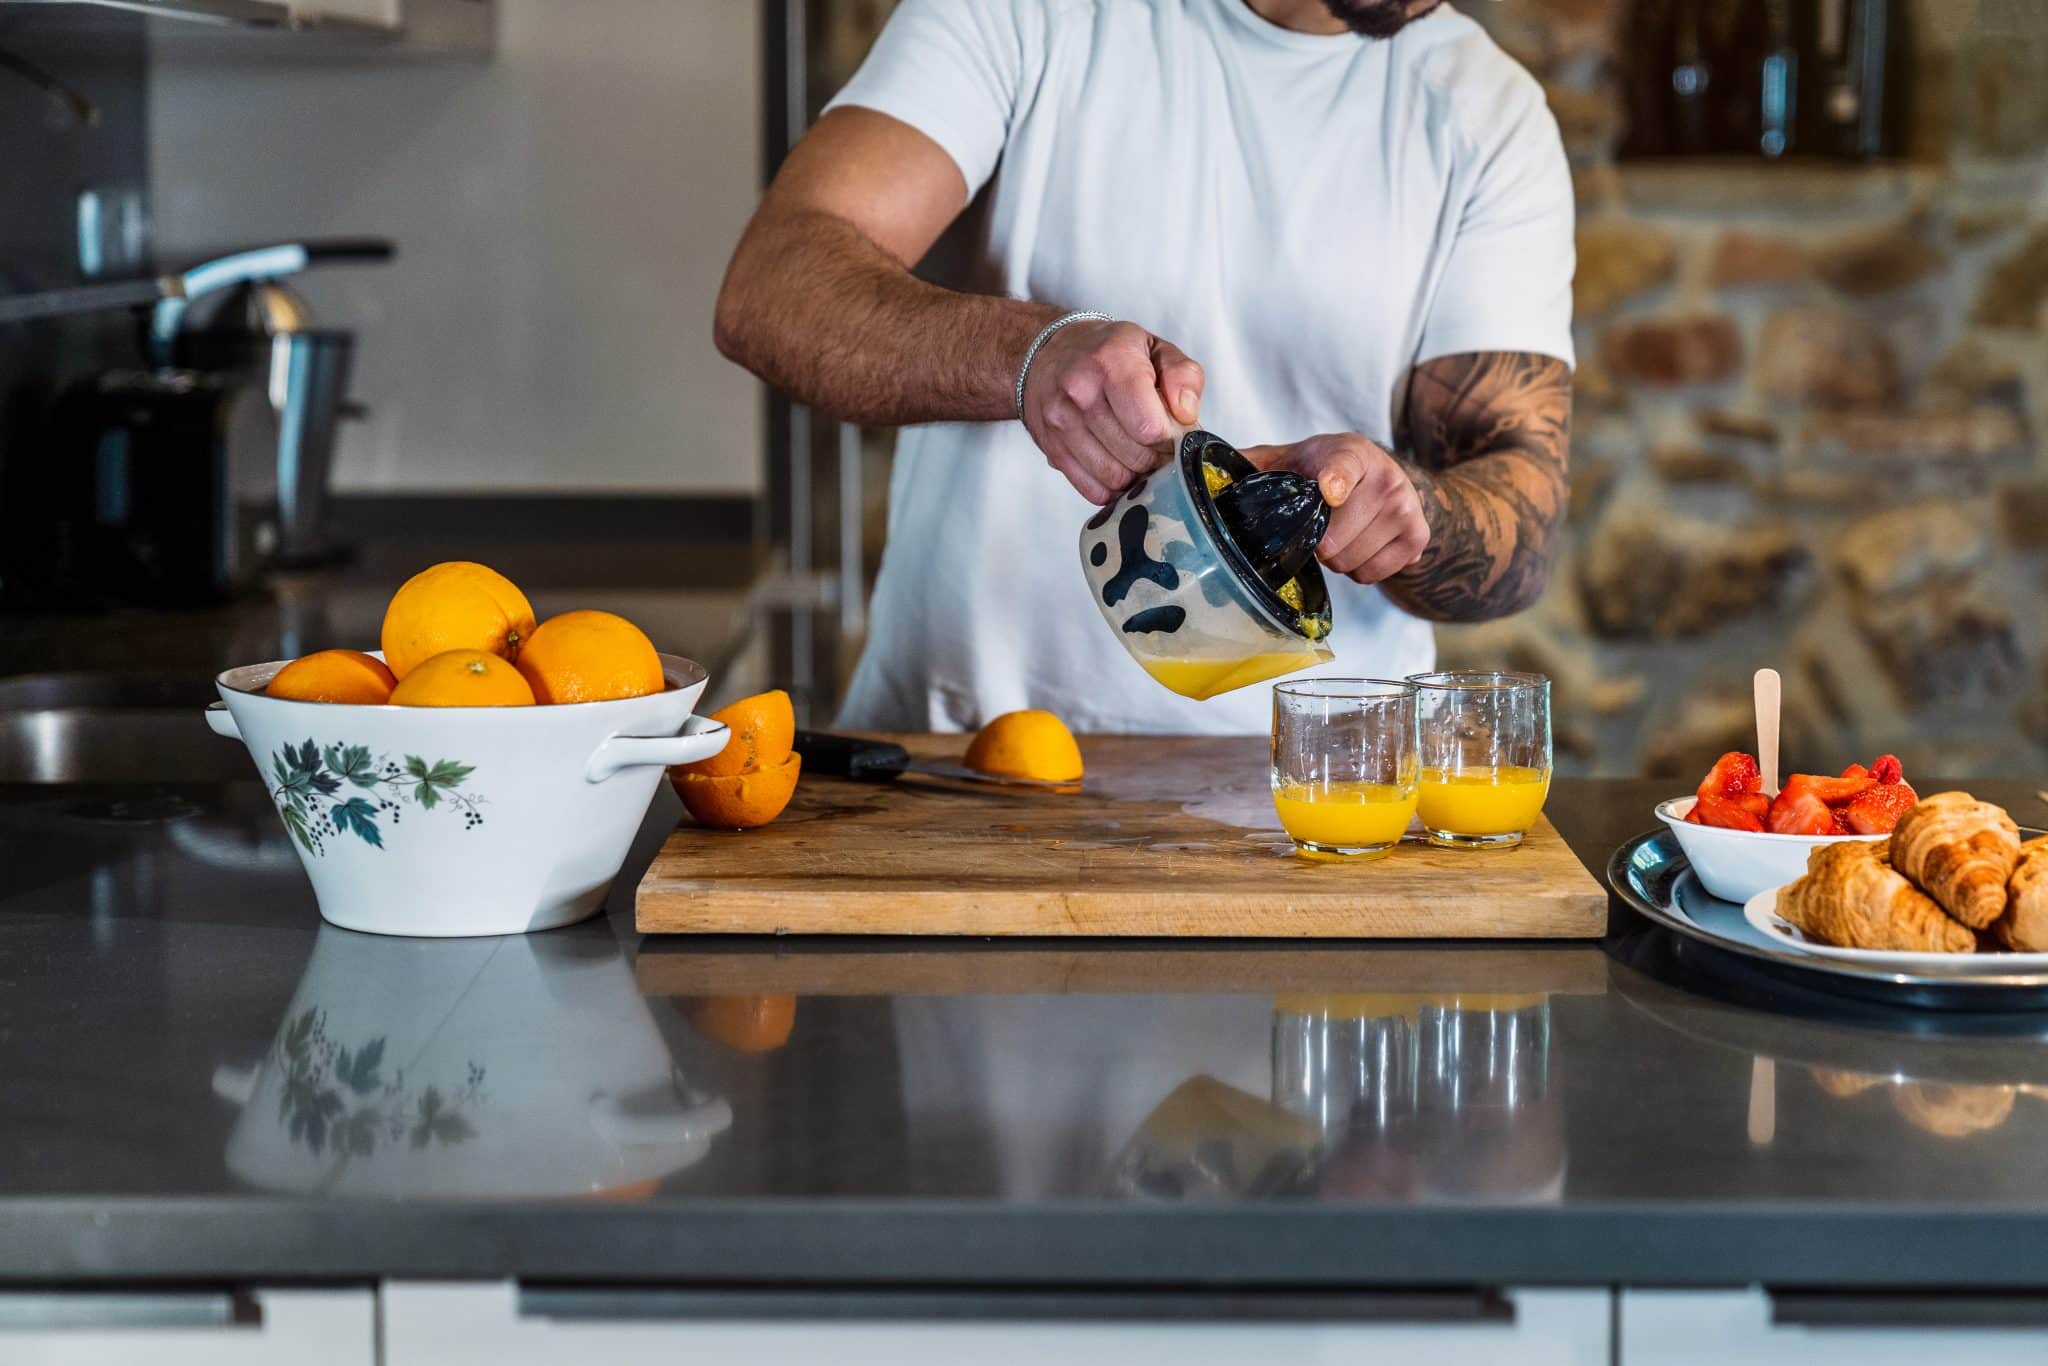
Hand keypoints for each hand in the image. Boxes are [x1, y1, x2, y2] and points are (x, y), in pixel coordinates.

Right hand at [1021, 319, 1203, 503]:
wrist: (1045, 354)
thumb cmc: (1106, 352)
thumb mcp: (1154, 347)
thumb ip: (1183, 375)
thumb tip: (1186, 414)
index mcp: (1112, 362)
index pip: (1150, 427)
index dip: (1169, 439)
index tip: (1171, 434)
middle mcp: (1081, 392)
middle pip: (1135, 456)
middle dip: (1155, 459)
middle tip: (1158, 448)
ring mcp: (1060, 422)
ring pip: (1114, 477)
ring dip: (1134, 475)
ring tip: (1138, 456)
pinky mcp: (1050, 447)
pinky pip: (1092, 489)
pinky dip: (1111, 486)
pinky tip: (1117, 466)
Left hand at [1242, 433, 1430, 584]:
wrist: (1383, 477)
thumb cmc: (1324, 470)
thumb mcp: (1290, 458)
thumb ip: (1251, 465)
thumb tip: (1197, 474)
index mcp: (1348, 451)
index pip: (1344, 465)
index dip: (1336, 479)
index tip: (1329, 491)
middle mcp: (1386, 476)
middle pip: (1335, 539)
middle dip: (1316, 544)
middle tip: (1316, 528)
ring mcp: (1406, 507)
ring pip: (1351, 562)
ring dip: (1336, 559)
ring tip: (1337, 535)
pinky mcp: (1418, 536)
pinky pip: (1373, 575)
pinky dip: (1359, 570)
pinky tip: (1358, 546)